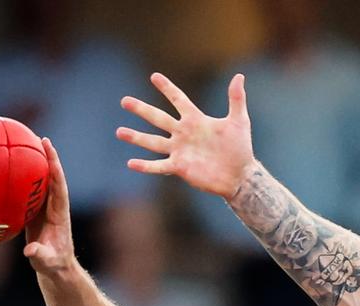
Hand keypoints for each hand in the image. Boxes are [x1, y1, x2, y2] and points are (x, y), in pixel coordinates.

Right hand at [24, 138, 75, 272]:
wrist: (55, 269)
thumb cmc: (53, 266)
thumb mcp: (47, 262)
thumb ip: (40, 256)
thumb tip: (30, 252)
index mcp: (59, 215)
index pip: (59, 187)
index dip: (55, 169)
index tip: (50, 150)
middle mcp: (54, 208)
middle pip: (51, 178)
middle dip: (47, 159)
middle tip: (39, 138)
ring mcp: (45, 209)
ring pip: (40, 183)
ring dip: (35, 165)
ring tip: (26, 144)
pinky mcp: (35, 213)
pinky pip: (28, 192)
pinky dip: (21, 180)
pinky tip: (8, 169)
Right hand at [117, 72, 253, 200]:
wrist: (240, 175)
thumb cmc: (240, 148)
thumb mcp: (239, 121)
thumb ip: (236, 99)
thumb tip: (239, 76)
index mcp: (196, 120)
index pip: (178, 100)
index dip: (167, 88)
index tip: (154, 76)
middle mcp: (184, 133)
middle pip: (158, 118)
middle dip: (141, 110)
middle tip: (124, 101)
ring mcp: (180, 150)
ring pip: (153, 141)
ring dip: (136, 137)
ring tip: (120, 132)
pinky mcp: (180, 167)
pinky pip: (159, 166)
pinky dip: (145, 166)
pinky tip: (131, 163)